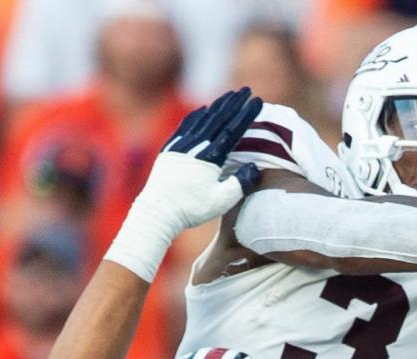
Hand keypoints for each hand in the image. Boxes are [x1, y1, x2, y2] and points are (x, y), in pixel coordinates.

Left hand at [139, 87, 264, 236]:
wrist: (158, 211)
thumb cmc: (191, 209)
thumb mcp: (222, 201)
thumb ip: (241, 183)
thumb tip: (254, 166)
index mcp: (210, 157)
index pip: (232, 129)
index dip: (246, 114)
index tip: (258, 101)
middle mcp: (194, 146)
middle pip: (218, 118)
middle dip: (234, 103)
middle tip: (247, 90)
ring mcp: (180, 146)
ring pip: (202, 119)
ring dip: (217, 106)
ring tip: (229, 96)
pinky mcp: (170, 150)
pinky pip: (186, 126)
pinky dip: (196, 116)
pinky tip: (203, 110)